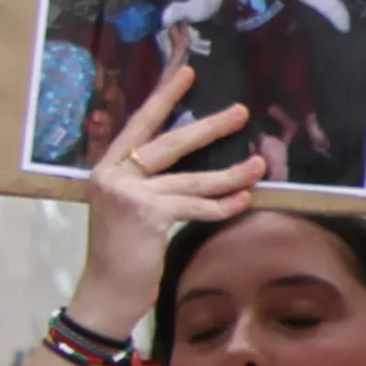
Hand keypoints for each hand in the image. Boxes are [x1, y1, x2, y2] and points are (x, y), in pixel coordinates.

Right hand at [72, 61, 273, 335]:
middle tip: (241, 112)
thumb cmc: (122, 252)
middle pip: (169, 143)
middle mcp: (113, 175)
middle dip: (209, 127)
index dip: (163, 98)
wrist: (105, 292)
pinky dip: (221, 205)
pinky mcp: (146, 216)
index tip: (186, 73)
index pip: (139, 125)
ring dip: (230, 173)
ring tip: (260, 164)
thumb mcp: (127, 208)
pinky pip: (194, 206)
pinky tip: (244, 199)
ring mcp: (128, 195)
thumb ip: (148, 183)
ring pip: (190, 178)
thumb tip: (190, 165)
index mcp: (108, 167)